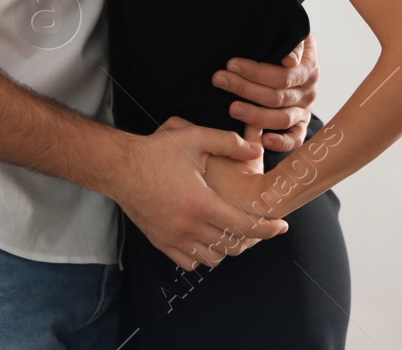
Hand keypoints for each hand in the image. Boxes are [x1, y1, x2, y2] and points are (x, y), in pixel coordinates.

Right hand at [114, 117, 286, 270]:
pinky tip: (205, 237)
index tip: (281, 226)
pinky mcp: (161, 242)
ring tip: (230, 230)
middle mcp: (189, 227)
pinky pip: (189, 262)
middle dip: (250, 237)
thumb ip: (228, 143)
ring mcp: (174, 238)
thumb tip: (255, 150)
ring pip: (212, 258)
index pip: (244, 227)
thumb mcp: (195, 138)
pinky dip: (202, 255)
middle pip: (232, 245)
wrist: (120, 168)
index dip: (267, 229)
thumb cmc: (157, 152)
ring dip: (226, 247)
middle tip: (255, 224)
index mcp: (201, 203)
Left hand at [213, 33, 319, 152]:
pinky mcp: (300, 126)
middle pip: (276, 96)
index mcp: (309, 70)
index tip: (231, 64)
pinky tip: (262, 140)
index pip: (282, 75)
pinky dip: (281, 143)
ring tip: (232, 108)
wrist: (301, 60)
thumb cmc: (288, 45)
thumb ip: (293, 44)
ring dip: (255, 115)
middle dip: (245, 88)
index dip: (256, 72)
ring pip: (282, 118)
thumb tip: (289, 61)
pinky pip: (295, 139)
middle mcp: (309, 92)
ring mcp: (304, 111)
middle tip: (220, 80)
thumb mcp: (293, 35)